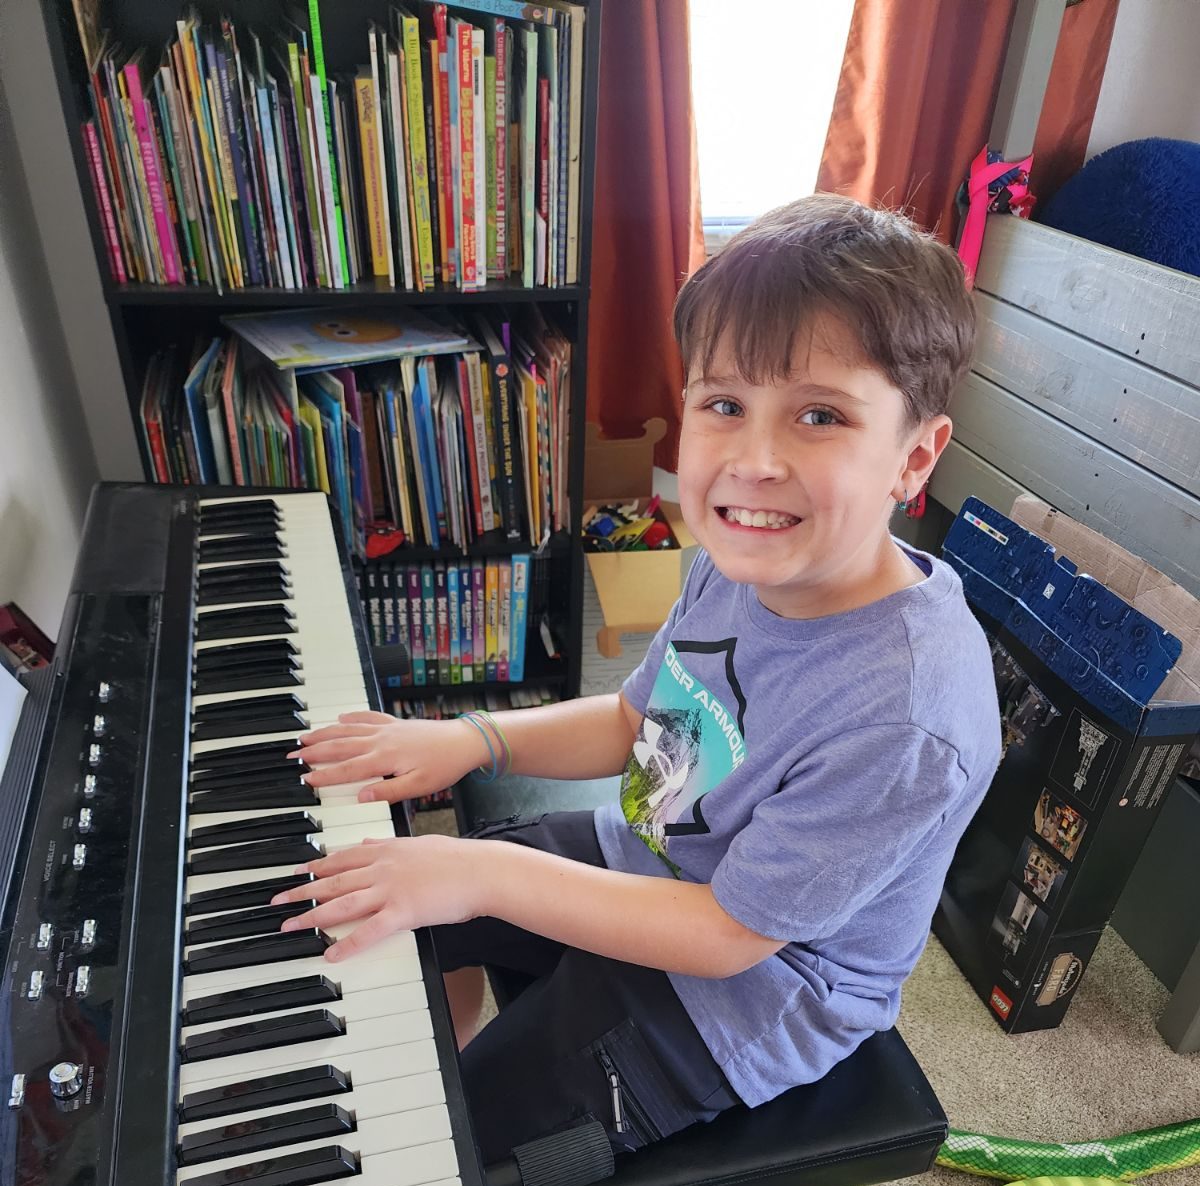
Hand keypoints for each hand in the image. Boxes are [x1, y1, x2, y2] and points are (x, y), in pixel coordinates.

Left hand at [272, 835, 485, 959]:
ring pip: (343, 903)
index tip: (298, 871)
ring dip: (312, 915)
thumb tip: (369, 844)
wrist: (481, 870)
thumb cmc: (457, 859)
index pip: (343, 857)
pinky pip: (369, 931)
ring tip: (290, 925)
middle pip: (334, 881)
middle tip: (279, 901)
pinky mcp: (403, 912)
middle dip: (302, 891)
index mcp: (388, 851)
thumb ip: (390, 845)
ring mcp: (391, 890)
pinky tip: (331, 953)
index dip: (317, 865)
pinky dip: (348, 943)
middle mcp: (383, 868)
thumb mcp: (419, 843)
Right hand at [291, 712, 489, 802]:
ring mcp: (387, 729)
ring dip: (325, 733)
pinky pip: (367, 718)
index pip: (347, 769)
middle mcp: (381, 740)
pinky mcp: (395, 724)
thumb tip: (361, 797)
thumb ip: (388, 792)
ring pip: (348, 730)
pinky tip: (340, 717)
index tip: (304, 779)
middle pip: (340, 746)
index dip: (323, 775)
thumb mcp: (418, 786)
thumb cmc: (445, 765)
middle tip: (292, 755)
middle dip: (313, 751)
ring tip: (304, 737)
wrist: (465, 741)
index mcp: (384, 758)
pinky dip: (351, 718)